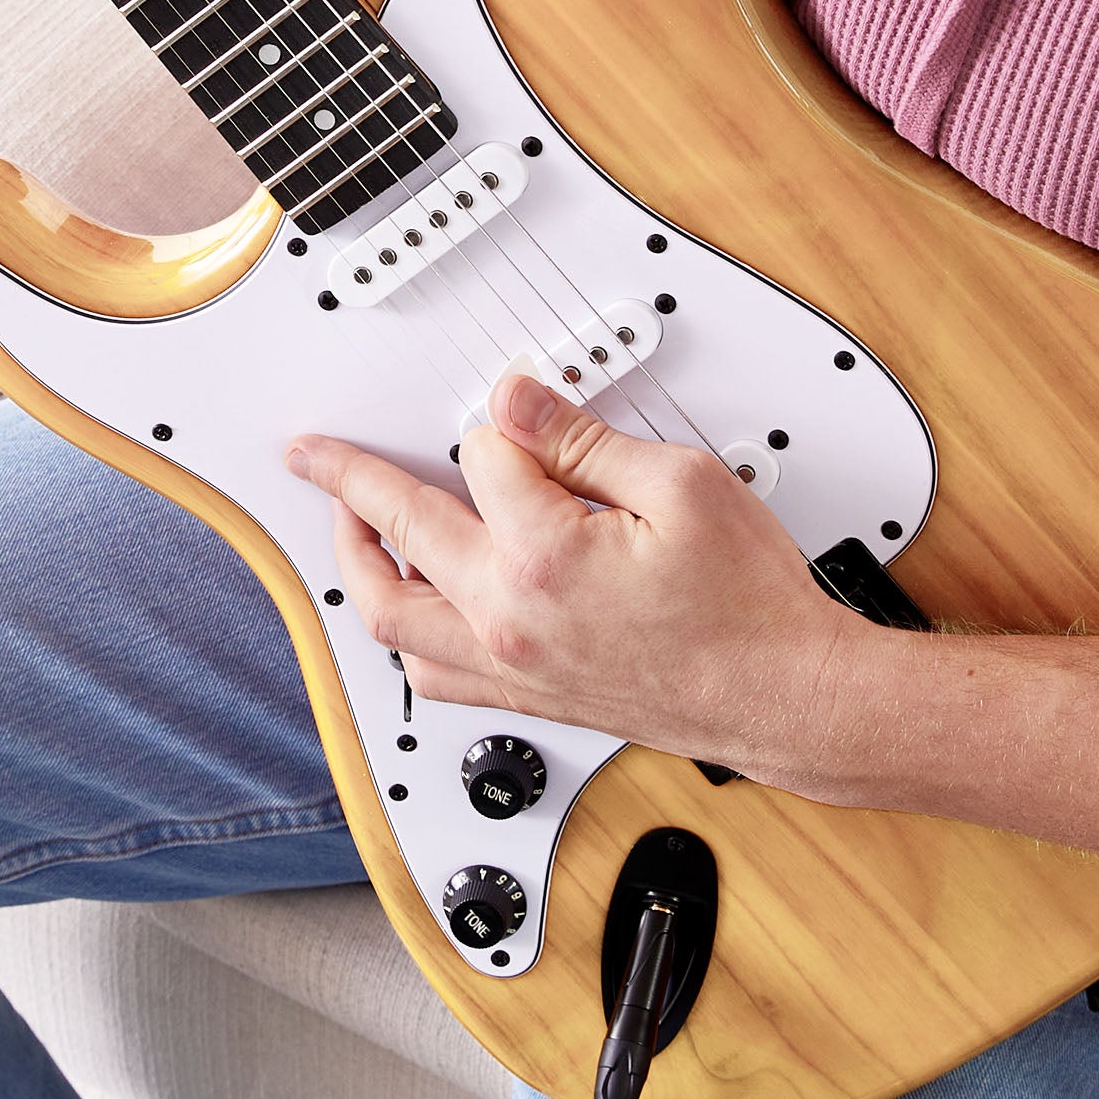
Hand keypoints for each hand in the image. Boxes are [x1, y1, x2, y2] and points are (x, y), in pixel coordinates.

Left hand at [285, 375, 858, 781]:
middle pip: (400, 532)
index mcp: (545, 555)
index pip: (486, 457)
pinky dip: (402, 638)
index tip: (526, 414)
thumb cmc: (749, 605)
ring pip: (391, 617)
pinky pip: (430, 676)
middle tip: (315, 456)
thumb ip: (584, 440)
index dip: (511, 424)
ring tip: (348, 526)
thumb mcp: (682, 487)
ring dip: (357, 565)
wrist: (782, 694)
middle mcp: (510, 618)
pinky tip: (410, 611)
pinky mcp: (528, 698)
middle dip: (350, 481)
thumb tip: (516, 401)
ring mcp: (512, 667)